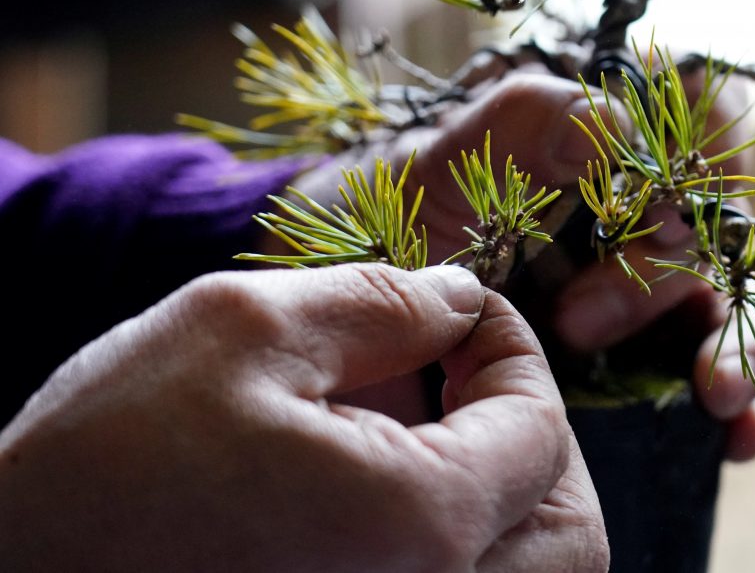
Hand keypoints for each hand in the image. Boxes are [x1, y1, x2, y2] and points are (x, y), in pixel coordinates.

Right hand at [0, 265, 608, 571]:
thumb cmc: (100, 468)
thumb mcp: (242, 332)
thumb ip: (381, 303)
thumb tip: (462, 301)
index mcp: (417, 527)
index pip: (540, 429)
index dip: (514, 351)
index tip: (466, 314)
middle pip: (568, 531)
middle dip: (531, 436)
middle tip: (462, 375)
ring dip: (498, 491)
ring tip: (411, 425)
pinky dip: (451, 539)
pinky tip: (378, 479)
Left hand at [282, 67, 754, 460]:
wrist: (348, 317)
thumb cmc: (396, 221)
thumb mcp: (441, 163)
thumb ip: (520, 123)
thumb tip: (617, 127)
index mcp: (608, 161)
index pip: (706, 128)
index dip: (711, 151)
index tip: (654, 199)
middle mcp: (641, 230)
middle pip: (713, 238)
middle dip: (661, 283)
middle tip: (576, 326)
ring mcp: (649, 307)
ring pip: (731, 315)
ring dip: (742, 350)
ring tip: (716, 392)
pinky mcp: (644, 374)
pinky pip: (715, 390)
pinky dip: (745, 414)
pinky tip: (737, 439)